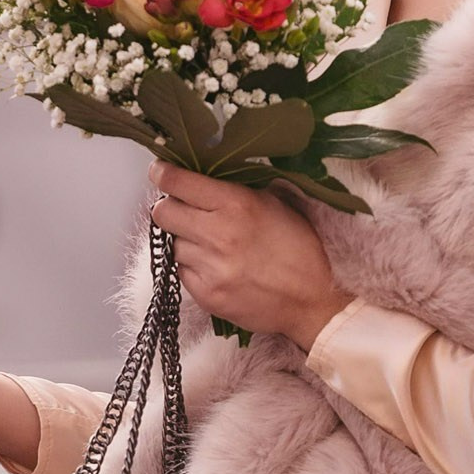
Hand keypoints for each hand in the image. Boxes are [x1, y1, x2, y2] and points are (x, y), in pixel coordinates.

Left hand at [147, 158, 354, 351]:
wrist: (313, 300)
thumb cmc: (298, 249)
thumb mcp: (275, 203)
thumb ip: (236, 189)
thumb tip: (202, 177)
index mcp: (236, 204)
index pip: (177, 182)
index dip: (162, 174)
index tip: (160, 173)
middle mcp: (219, 234)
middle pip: (162, 213)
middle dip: (169, 208)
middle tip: (182, 210)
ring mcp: (211, 268)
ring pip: (172, 244)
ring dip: (184, 240)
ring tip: (210, 244)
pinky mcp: (206, 295)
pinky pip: (181, 272)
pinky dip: (192, 267)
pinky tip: (215, 266)